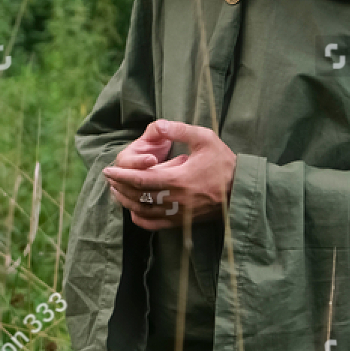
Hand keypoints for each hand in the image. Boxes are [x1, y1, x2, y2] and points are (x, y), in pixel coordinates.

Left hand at [103, 120, 236, 229]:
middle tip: (109, 178)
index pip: (141, 180)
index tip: (108, 170)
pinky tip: (133, 211)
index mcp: (179, 180)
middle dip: (119, 187)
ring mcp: (178, 214)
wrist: (241, 191)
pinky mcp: (182, 222)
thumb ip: (180, 130)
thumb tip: (158, 125)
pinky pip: (154, 225)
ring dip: (126, 202)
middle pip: (137, 196)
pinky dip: (140, 219)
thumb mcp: (205, 139)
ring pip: (143, 212)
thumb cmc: (224, 163)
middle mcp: (176, 200)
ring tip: (116, 191)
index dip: (121, 175)